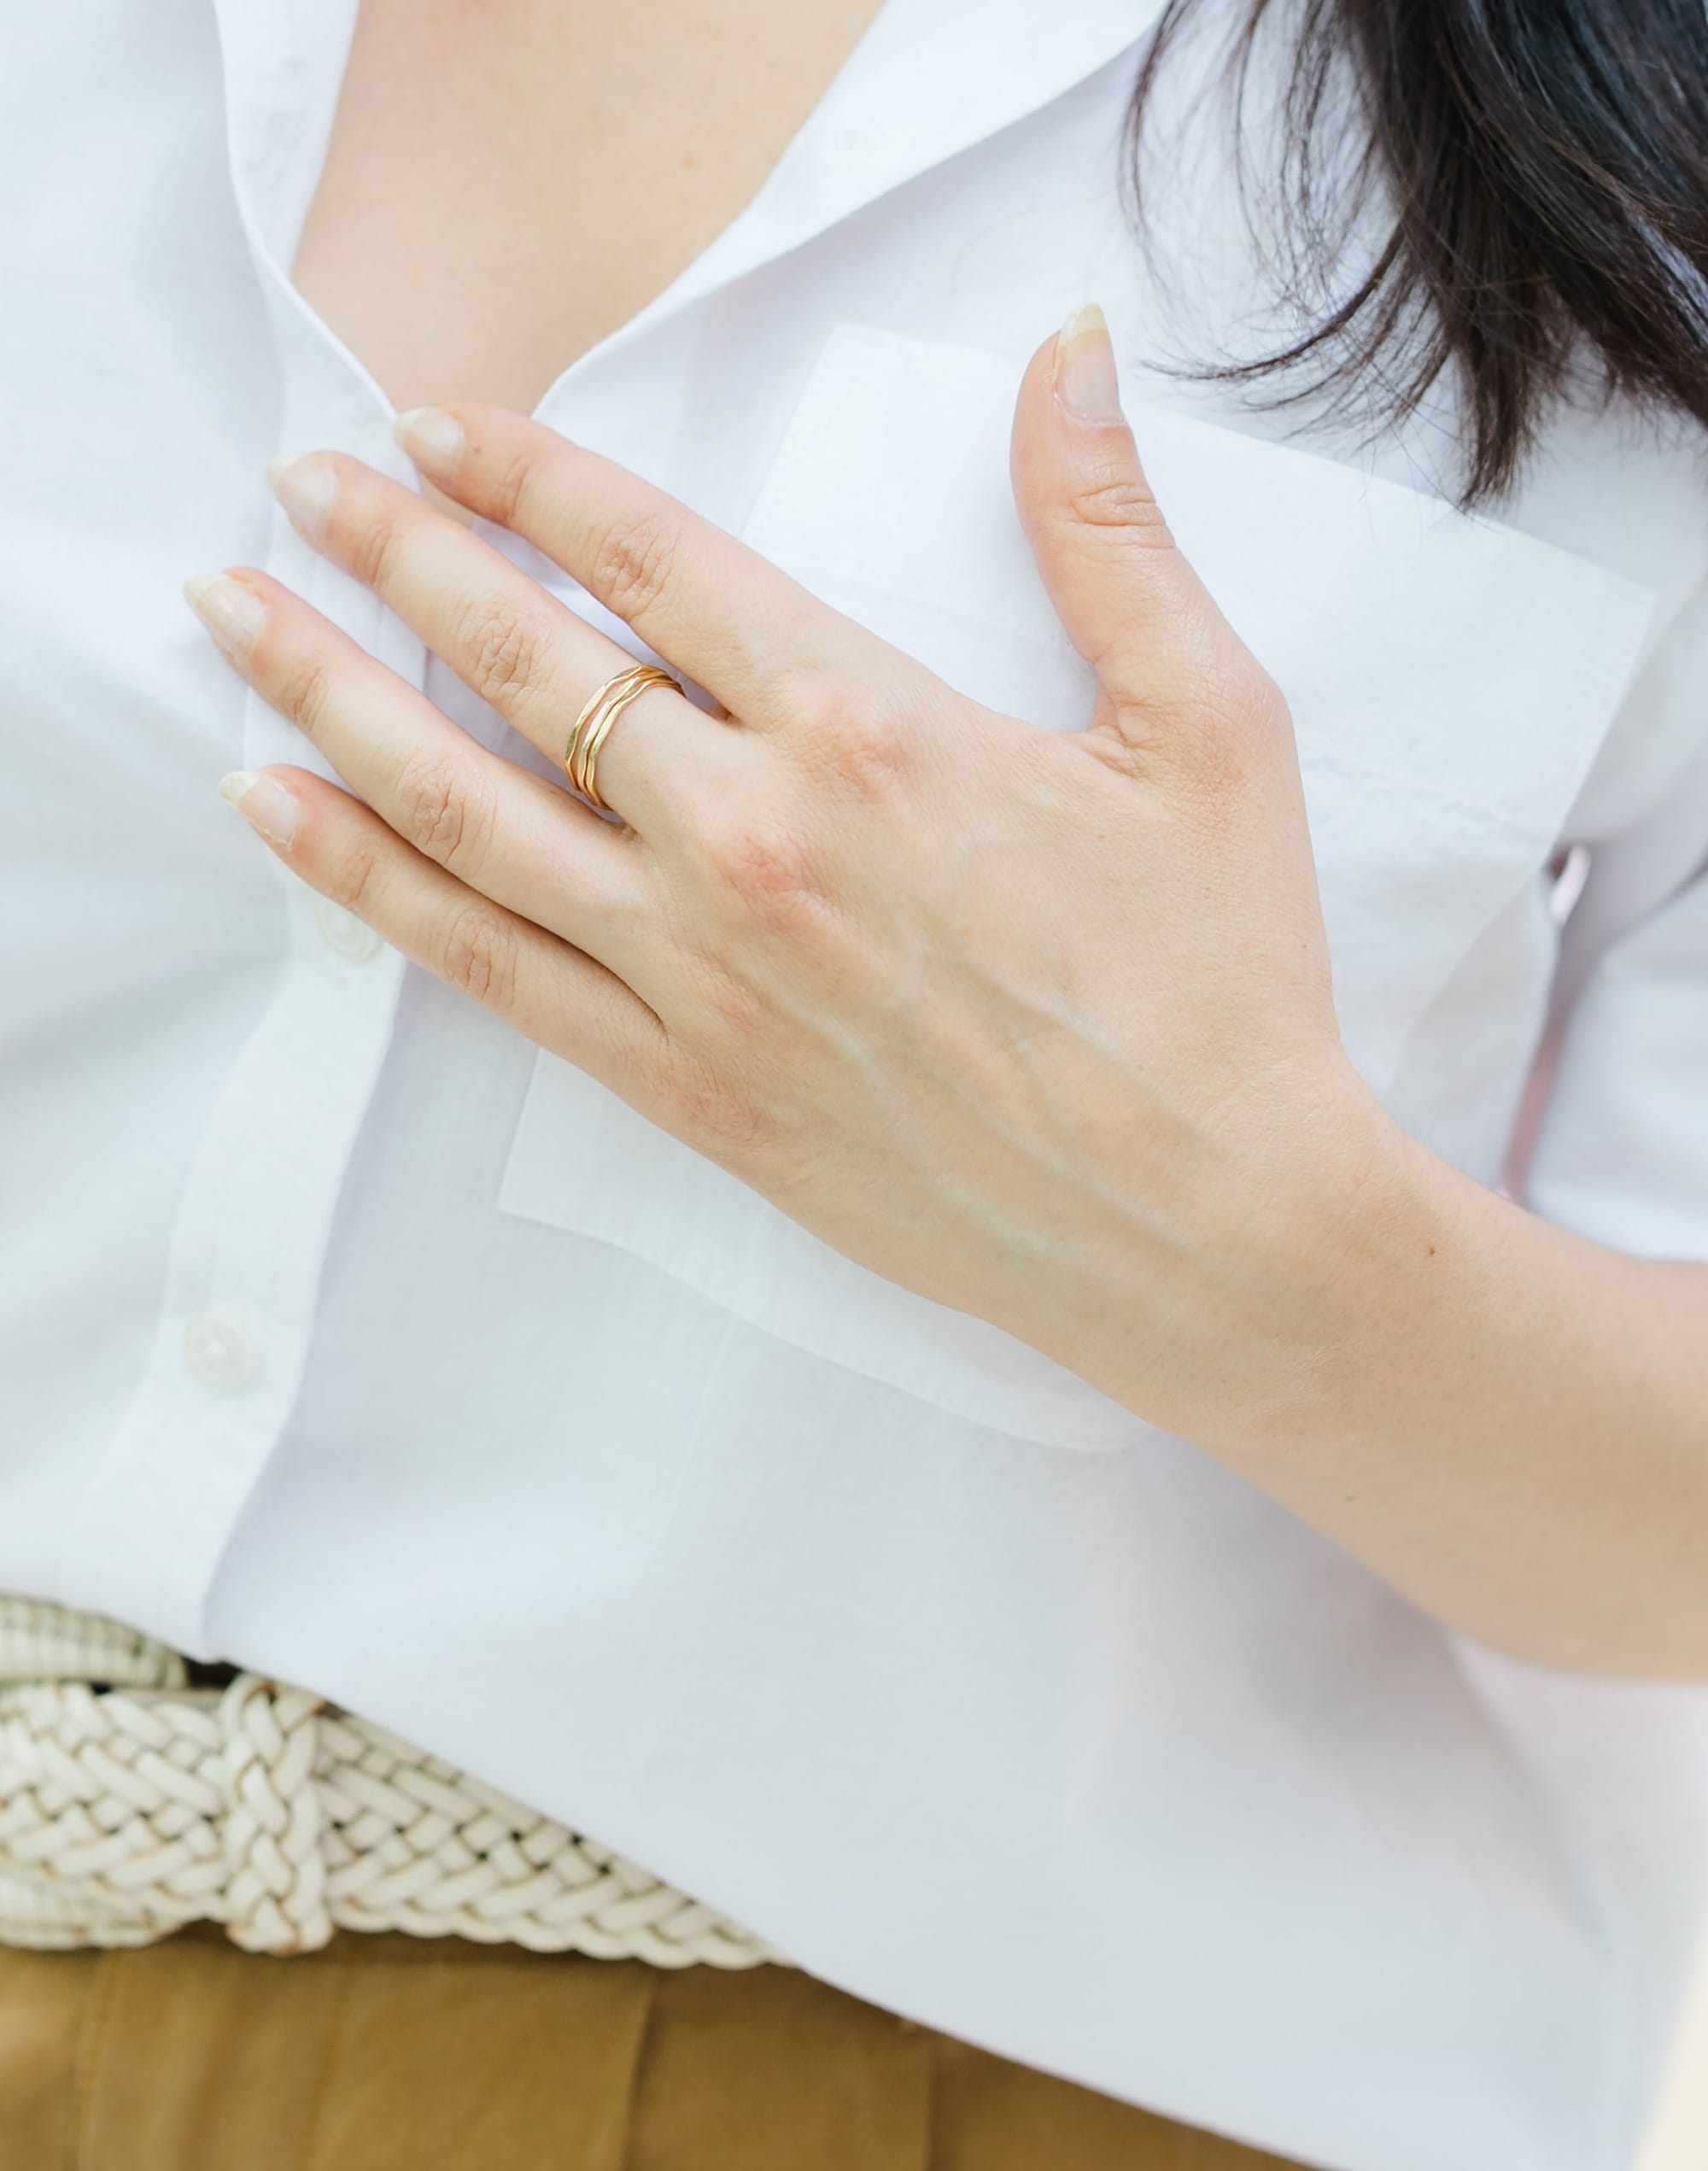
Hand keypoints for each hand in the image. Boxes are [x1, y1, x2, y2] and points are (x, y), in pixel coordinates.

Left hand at [189, 307, 1391, 1449]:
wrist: (1204, 1222)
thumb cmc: (1217, 981)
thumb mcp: (1208, 730)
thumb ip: (1109, 531)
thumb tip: (1066, 350)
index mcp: (873, 730)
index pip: (653, 560)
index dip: (526, 475)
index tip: (432, 426)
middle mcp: (756, 841)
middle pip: (527, 664)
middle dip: (395, 559)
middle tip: (297, 487)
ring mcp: (705, 974)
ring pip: (469, 812)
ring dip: (335, 701)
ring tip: (236, 623)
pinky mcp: (689, 1088)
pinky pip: (493, 970)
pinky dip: (373, 887)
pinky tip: (285, 818)